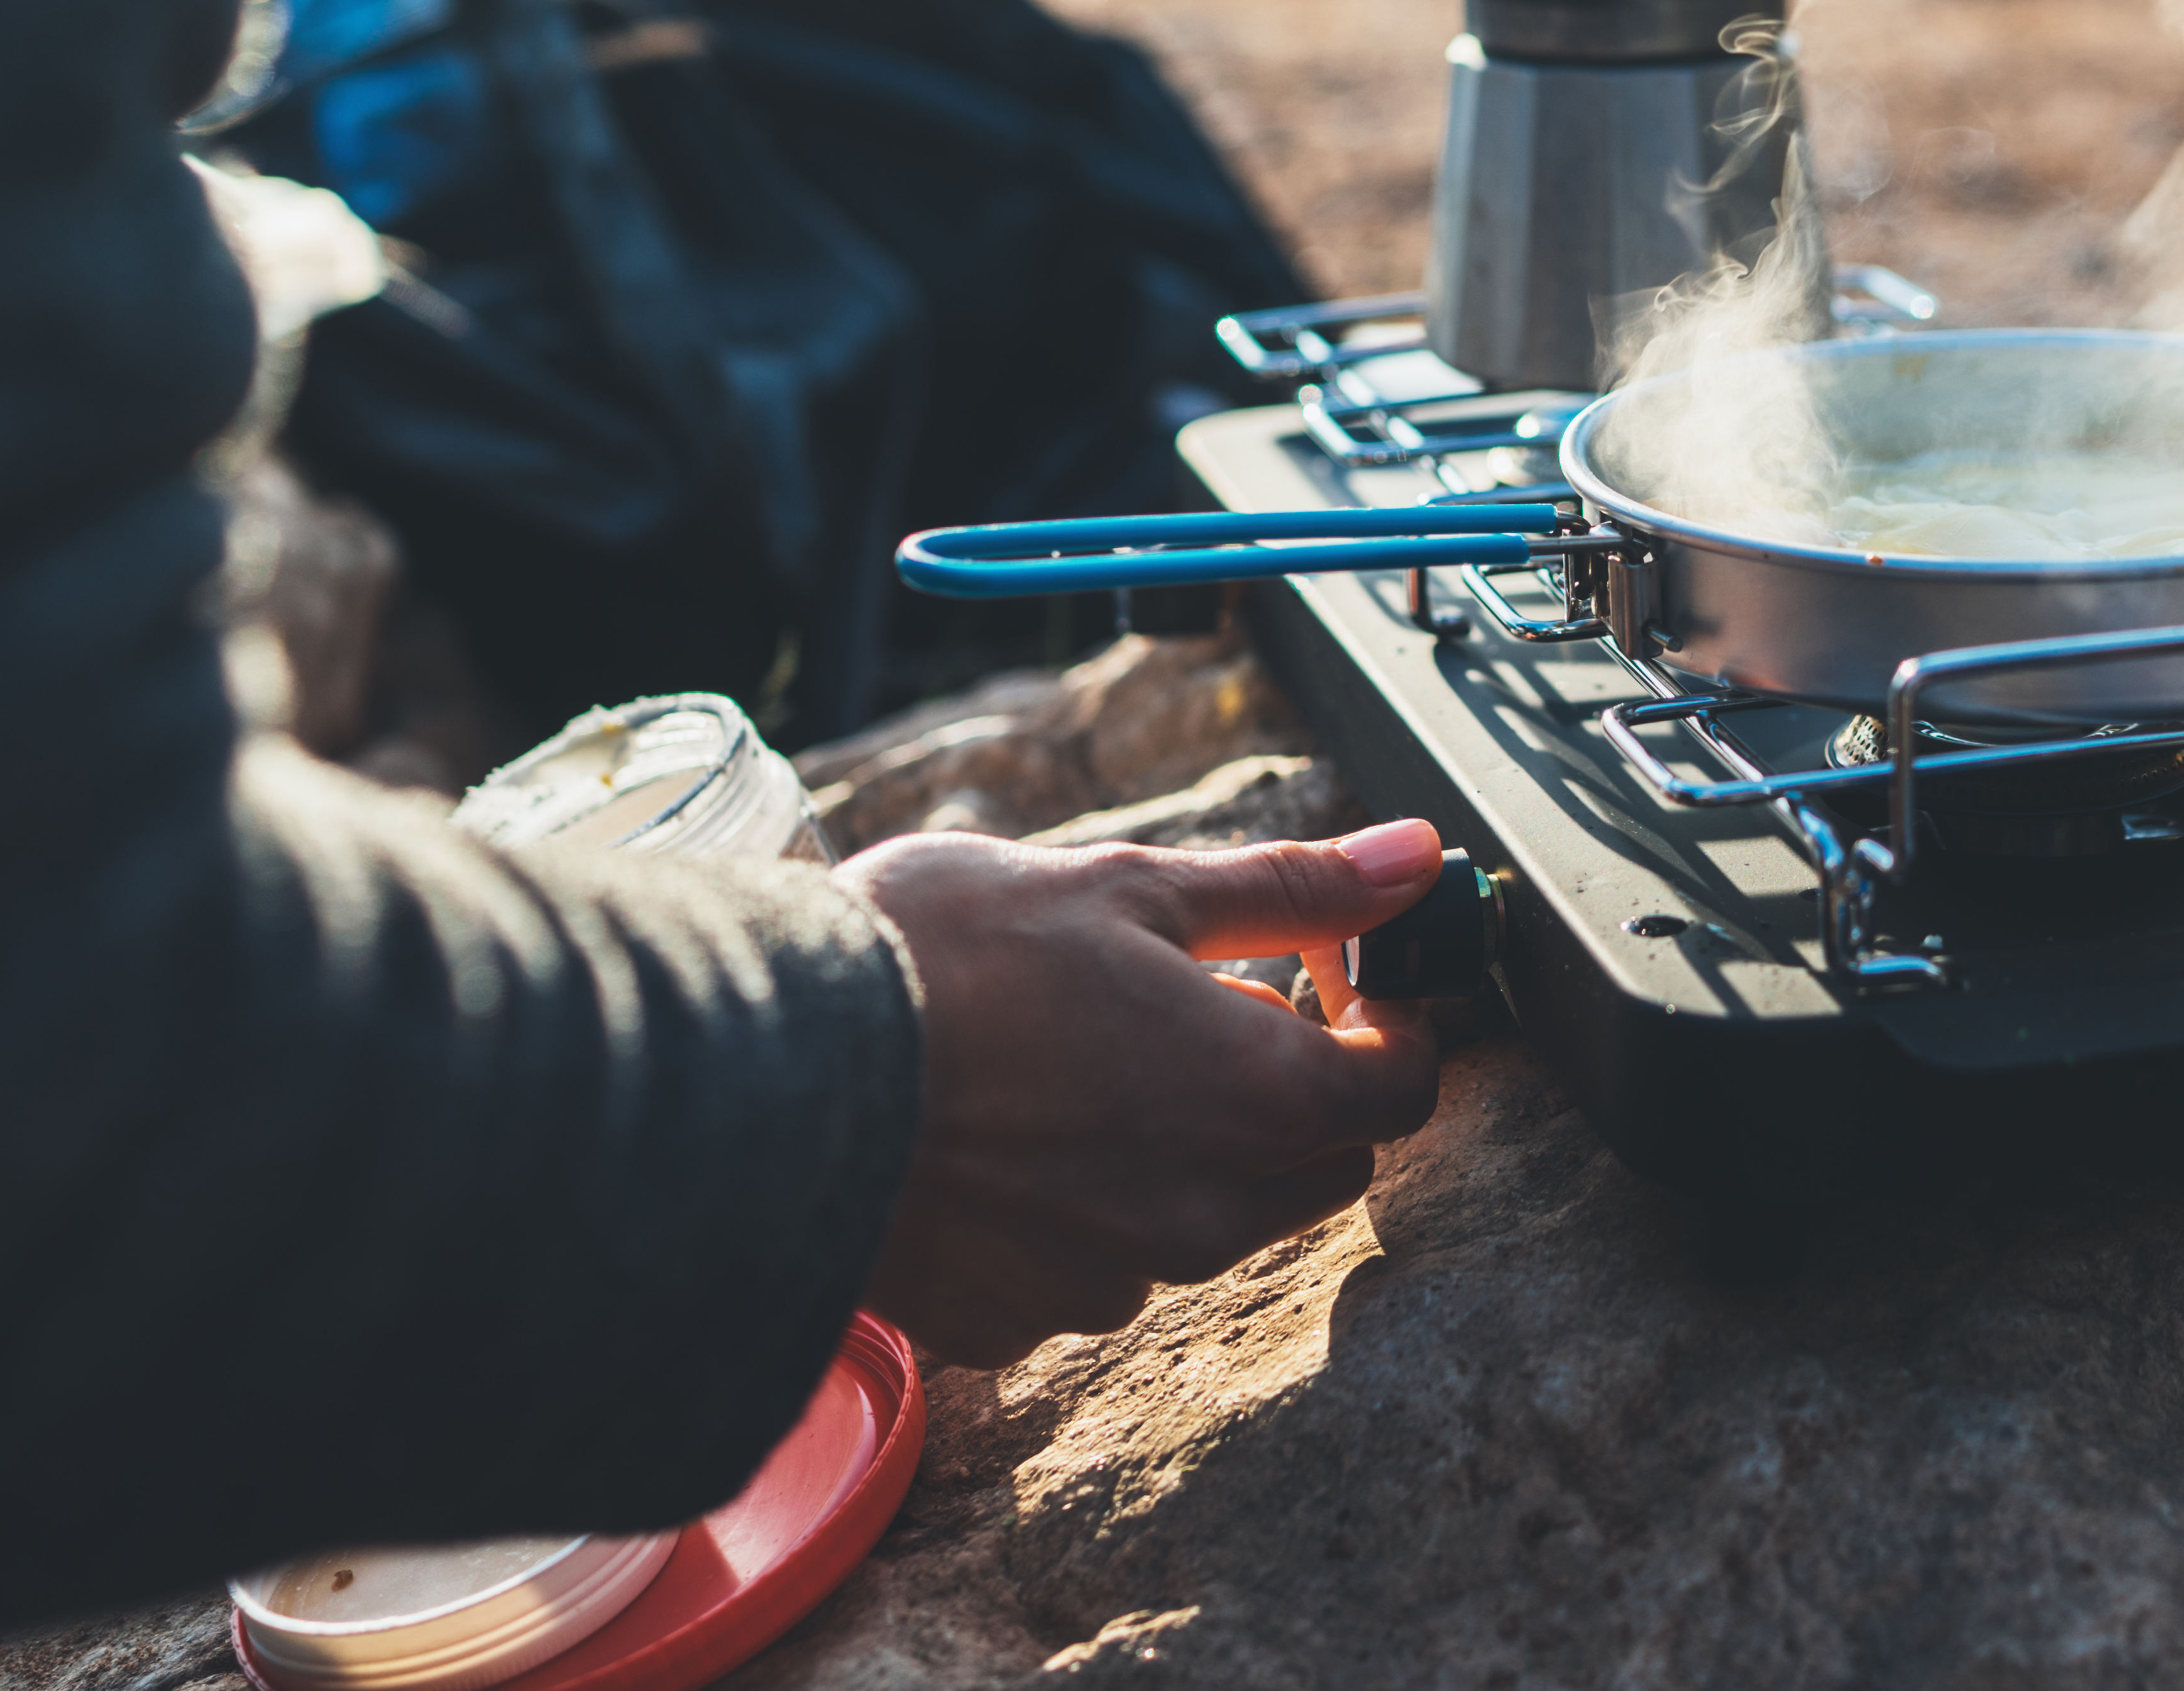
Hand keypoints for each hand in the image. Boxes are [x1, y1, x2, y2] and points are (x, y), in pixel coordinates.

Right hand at [837, 818, 1444, 1365]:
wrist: (765, 1071)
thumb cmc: (947, 961)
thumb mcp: (1134, 886)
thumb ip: (1292, 890)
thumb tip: (1418, 862)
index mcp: (1262, 1101)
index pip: (1406, 1087)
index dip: (1384, 1017)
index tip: (1321, 966)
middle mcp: (1207, 1217)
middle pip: (1321, 1161)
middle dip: (1294, 1083)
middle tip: (1202, 998)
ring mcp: (1108, 1284)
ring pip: (1208, 1218)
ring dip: (1185, 1145)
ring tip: (1081, 1056)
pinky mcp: (1015, 1322)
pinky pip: (1092, 1267)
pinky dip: (1082, 1206)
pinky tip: (1006, 1130)